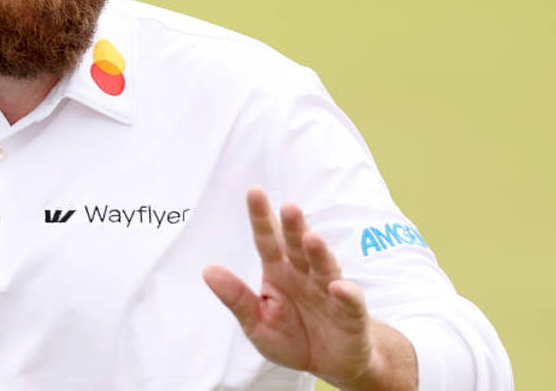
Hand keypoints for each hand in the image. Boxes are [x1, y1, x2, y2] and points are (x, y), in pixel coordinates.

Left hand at [202, 187, 414, 389]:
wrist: (331, 365)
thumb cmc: (292, 337)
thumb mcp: (256, 323)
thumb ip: (236, 297)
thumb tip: (207, 270)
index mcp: (278, 271)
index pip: (266, 239)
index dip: (261, 217)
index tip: (254, 192)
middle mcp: (303, 274)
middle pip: (296, 246)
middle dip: (293, 226)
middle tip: (288, 207)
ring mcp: (328, 291)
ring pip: (323, 266)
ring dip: (318, 252)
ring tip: (310, 238)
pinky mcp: (350, 314)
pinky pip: (350, 301)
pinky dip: (346, 294)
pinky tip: (338, 287)